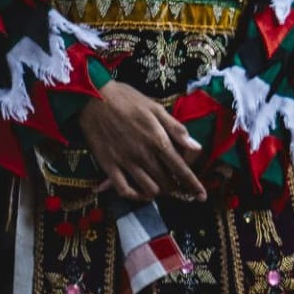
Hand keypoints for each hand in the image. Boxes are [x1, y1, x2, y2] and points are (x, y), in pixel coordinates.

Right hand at [78, 81, 205, 201]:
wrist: (91, 96)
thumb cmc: (126, 99)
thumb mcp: (156, 108)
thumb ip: (176, 130)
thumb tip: (197, 147)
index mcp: (158, 140)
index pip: (182, 170)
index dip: (194, 186)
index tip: (202, 196)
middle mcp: (143, 155)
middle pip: (167, 183)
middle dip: (176, 187)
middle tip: (176, 183)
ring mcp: (125, 162)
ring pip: (149, 189)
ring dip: (158, 191)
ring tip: (160, 185)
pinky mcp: (108, 165)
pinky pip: (124, 190)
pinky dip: (135, 195)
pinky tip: (140, 192)